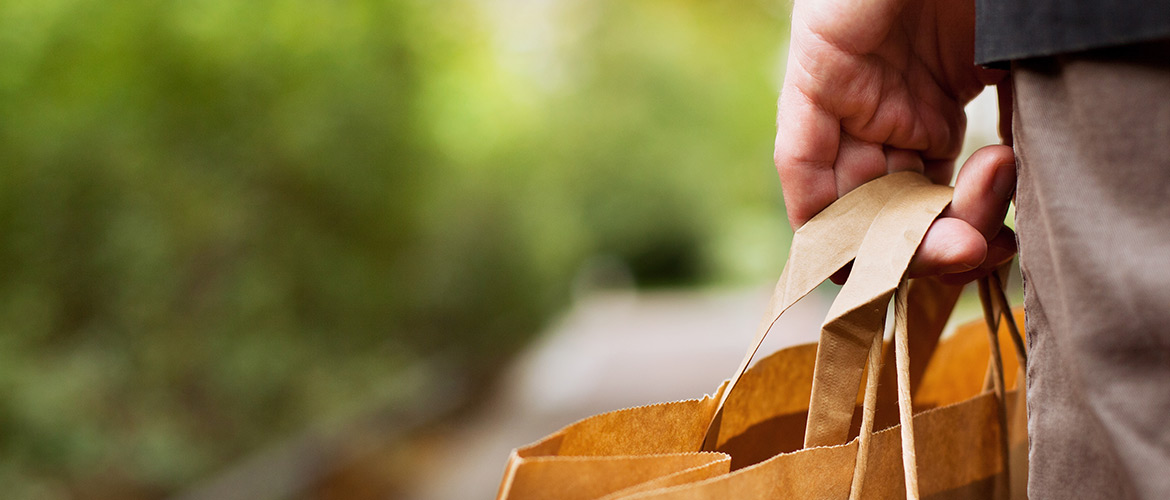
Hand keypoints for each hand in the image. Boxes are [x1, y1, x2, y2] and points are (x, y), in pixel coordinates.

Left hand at [774, 0, 1015, 282]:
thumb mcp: (1016, 71)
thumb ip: (1017, 130)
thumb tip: (1038, 205)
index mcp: (932, 117)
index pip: (931, 202)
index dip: (959, 236)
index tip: (998, 248)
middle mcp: (886, 118)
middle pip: (892, 212)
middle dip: (936, 245)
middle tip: (979, 246)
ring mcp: (848, 102)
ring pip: (851, 202)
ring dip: (894, 243)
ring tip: (955, 238)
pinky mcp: (812, 79)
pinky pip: (801, 161)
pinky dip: (821, 211)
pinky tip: (859, 244)